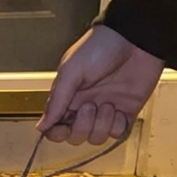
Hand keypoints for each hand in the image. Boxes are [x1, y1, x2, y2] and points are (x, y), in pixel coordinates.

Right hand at [36, 25, 165, 145]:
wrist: (135, 39)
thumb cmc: (99, 48)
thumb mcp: (71, 71)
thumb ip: (57, 101)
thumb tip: (41, 126)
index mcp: (68, 99)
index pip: (55, 128)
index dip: (57, 134)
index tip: (64, 127)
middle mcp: (85, 108)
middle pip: (76, 137)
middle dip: (82, 127)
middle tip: (90, 106)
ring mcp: (105, 112)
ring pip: (96, 138)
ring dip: (101, 124)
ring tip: (108, 104)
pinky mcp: (127, 113)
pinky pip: (118, 133)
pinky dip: (118, 125)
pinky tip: (120, 108)